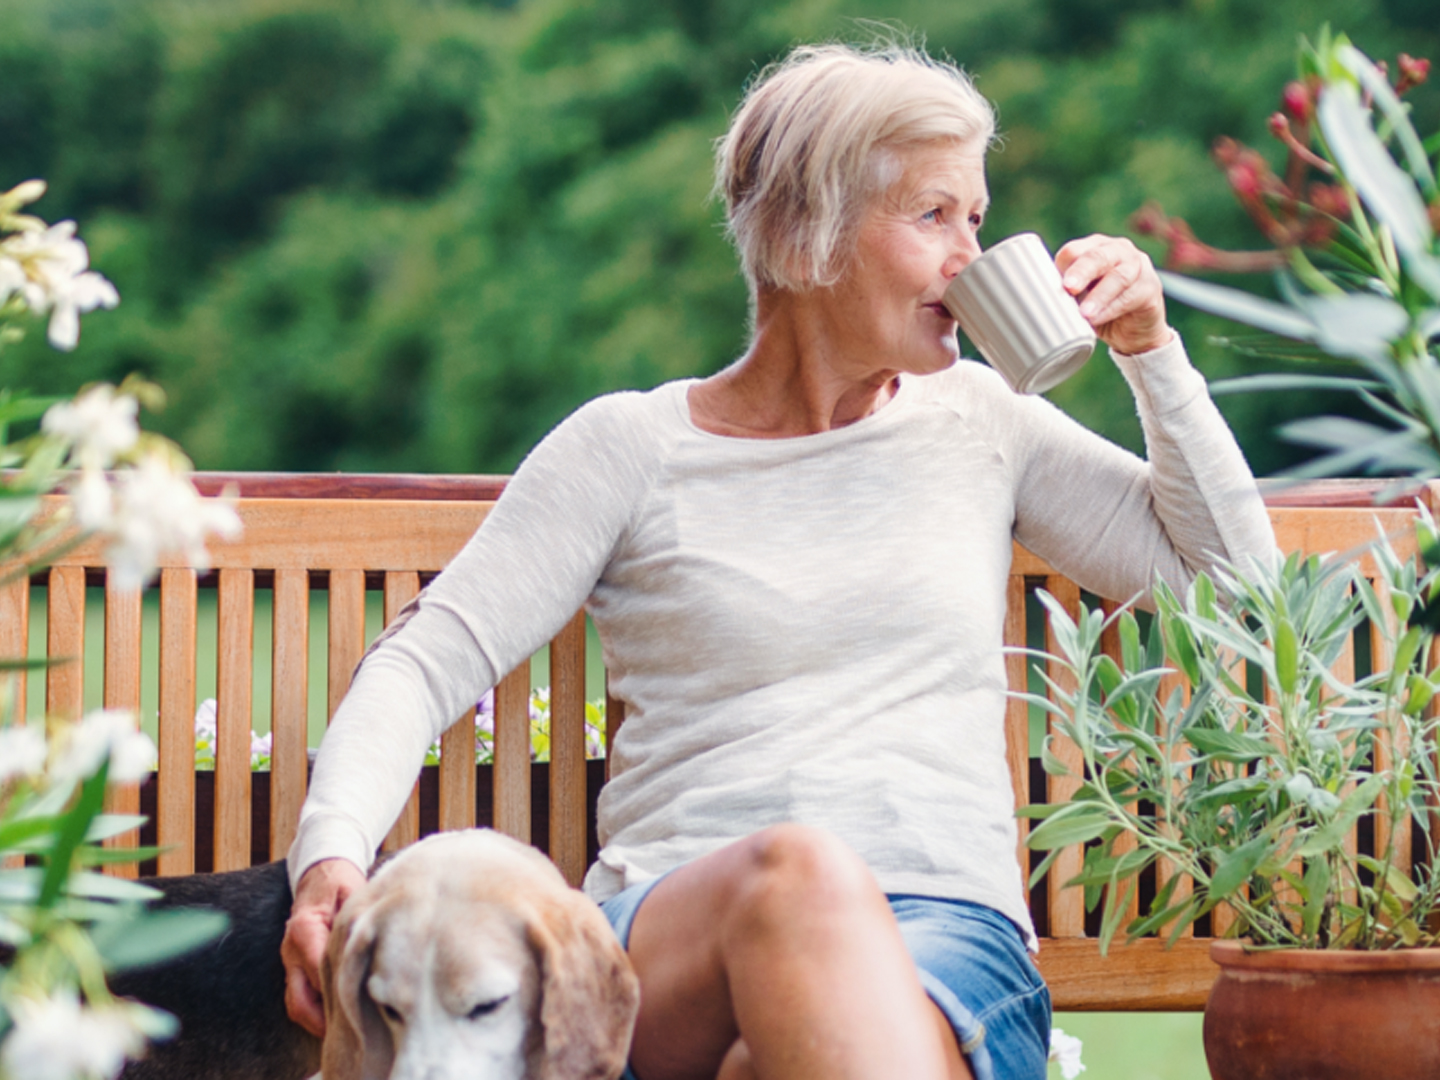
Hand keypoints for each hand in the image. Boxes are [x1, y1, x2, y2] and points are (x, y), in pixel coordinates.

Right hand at [282, 857, 366, 1036]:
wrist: (320, 870)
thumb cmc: (340, 880)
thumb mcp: (353, 890)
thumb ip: (360, 918)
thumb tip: (377, 944)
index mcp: (305, 928)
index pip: (318, 968)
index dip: (339, 989)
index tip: (365, 1004)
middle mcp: (291, 950)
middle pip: (299, 1000)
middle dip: (324, 1020)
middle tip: (357, 1033)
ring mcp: (290, 961)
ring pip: (297, 1004)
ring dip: (319, 1022)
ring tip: (352, 1032)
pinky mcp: (295, 968)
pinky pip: (300, 998)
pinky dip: (317, 1013)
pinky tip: (341, 1019)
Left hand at [1055, 235, 1172, 355]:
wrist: (1134, 332)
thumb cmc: (1101, 309)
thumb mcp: (1080, 299)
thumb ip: (1066, 293)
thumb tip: (1041, 300)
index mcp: (1095, 248)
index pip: (1075, 250)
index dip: (1063, 265)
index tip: (1052, 282)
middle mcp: (1118, 251)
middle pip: (1098, 256)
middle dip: (1082, 271)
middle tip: (1069, 287)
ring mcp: (1138, 267)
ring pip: (1118, 276)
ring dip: (1098, 295)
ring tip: (1084, 313)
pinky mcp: (1151, 288)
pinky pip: (1130, 296)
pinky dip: (1111, 309)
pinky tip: (1098, 319)